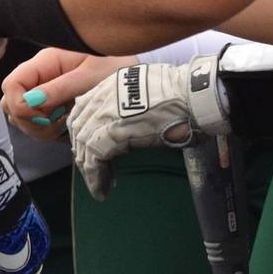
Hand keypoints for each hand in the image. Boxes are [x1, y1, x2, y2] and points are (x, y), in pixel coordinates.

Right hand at [0, 47, 132, 138]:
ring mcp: (45, 92)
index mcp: (45, 63)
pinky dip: (48, 131)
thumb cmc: (116, 65)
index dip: (20, 105)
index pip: (11, 84)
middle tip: (56, 121)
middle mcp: (40, 77)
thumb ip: (59, 88)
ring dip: (39, 128)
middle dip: (28, 120)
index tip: (45, 116)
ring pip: (21, 118)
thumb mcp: (90, 76)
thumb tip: (29, 102)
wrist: (135, 74)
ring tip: (65, 123)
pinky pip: (37, 124)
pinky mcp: (53, 106)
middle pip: (10, 103)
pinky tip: (67, 125)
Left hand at [67, 59, 209, 200]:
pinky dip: (95, 177)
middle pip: (78, 127)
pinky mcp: (114, 132)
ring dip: (88, 169)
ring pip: (84, 144)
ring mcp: (106, 113)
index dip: (81, 131)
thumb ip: (130, 102)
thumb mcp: (147, 91)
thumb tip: (129, 122)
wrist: (193, 96)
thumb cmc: (182, 96)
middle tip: (91, 170)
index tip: (87, 148)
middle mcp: (103, 96)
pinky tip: (101, 189)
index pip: (82, 109)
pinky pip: (95, 158)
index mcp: (110, 85)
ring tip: (97, 185)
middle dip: (82, 151)